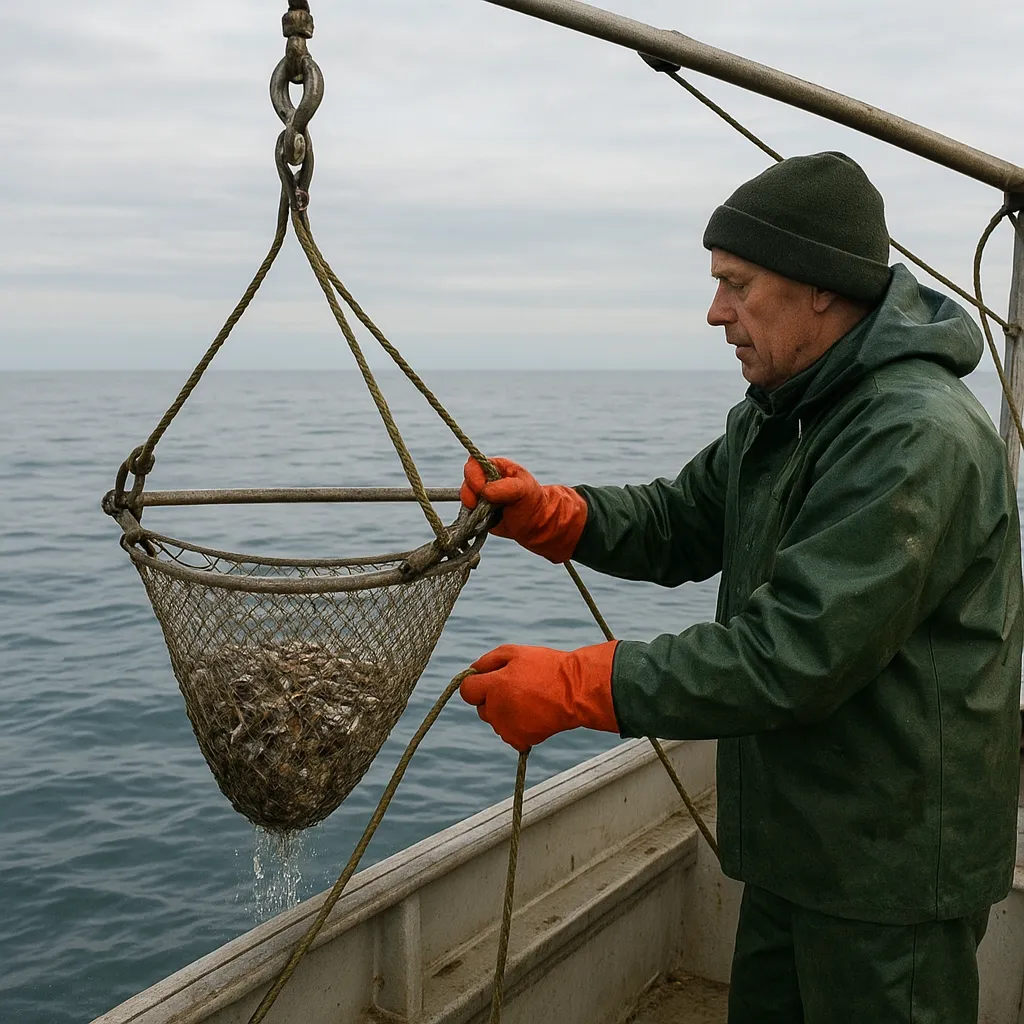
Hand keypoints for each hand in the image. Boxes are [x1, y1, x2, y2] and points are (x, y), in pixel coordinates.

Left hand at [460, 642, 619, 751]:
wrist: (576, 692)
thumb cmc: (545, 668)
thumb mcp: (514, 652)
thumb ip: (486, 661)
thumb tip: (472, 671)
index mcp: (492, 687)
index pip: (466, 690)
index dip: (477, 683)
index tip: (492, 679)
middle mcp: (495, 710)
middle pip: (481, 707)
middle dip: (493, 698)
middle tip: (517, 687)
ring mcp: (507, 728)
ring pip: (496, 721)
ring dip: (506, 712)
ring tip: (530, 699)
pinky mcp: (519, 740)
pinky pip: (510, 733)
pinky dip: (518, 726)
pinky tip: (533, 714)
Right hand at [461, 457, 588, 562]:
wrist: (534, 526)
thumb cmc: (532, 503)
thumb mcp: (523, 490)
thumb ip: (505, 487)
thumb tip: (484, 491)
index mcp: (496, 468)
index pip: (474, 464)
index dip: (473, 475)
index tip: (481, 489)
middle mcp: (486, 479)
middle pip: (466, 480)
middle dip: (469, 493)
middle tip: (478, 504)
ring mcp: (481, 496)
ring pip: (465, 497)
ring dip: (471, 506)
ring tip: (487, 514)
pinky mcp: (478, 511)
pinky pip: (467, 512)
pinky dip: (471, 516)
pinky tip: (482, 519)